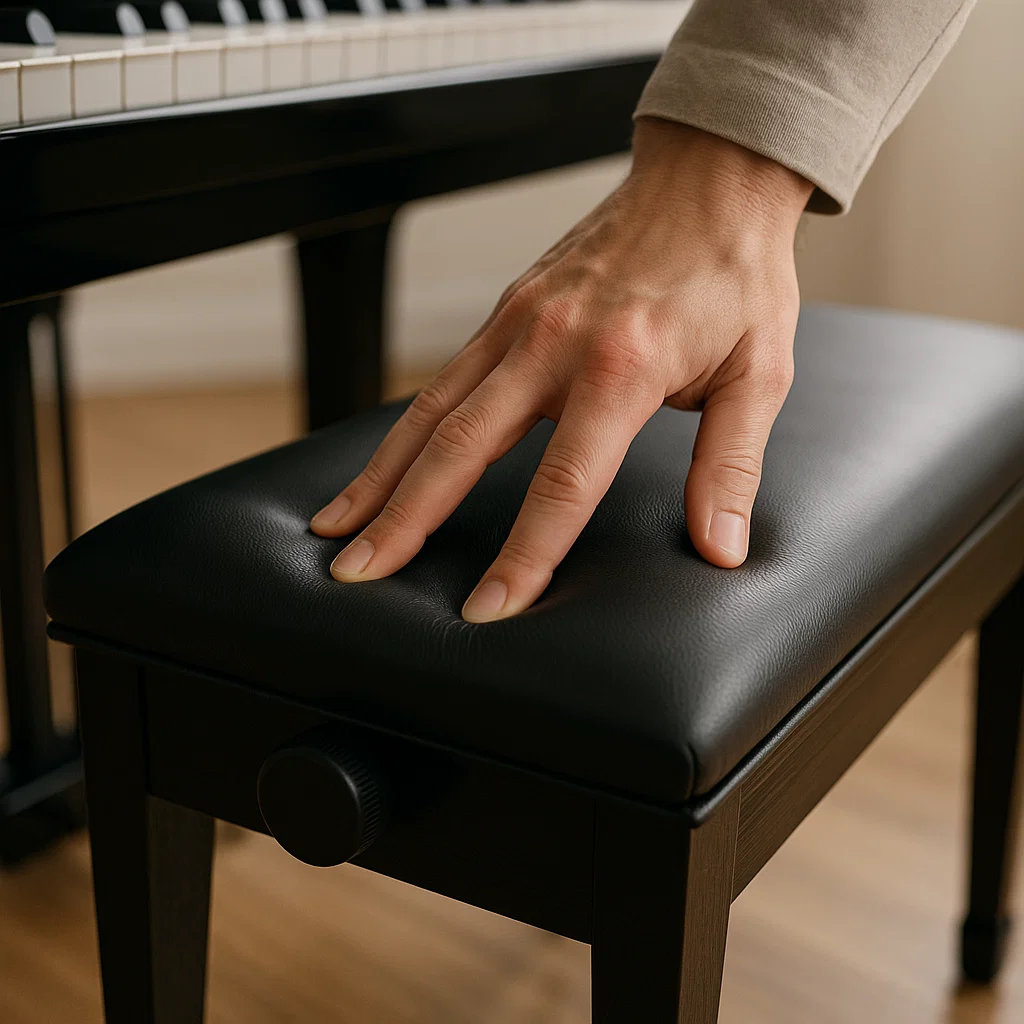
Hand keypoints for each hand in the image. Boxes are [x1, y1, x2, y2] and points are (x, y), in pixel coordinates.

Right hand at [311, 118, 812, 621]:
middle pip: (460, 446)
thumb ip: (730, 466)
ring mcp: (519, 321)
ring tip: (337, 528)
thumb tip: (720, 549)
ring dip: (380, 475)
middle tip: (362, 574)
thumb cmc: (736, 275)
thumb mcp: (758, 372)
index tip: (490, 608)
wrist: (709, 177)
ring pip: (430, 410)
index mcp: (621, 367)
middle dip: (405, 519)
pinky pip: (442, 378)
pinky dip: (402, 429)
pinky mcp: (506, 308)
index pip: (562, 484)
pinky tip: (382, 466)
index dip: (524, 555)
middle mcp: (554, 343)